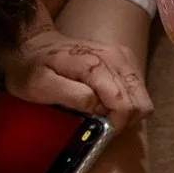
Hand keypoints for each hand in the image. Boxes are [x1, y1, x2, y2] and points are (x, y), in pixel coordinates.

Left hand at [3, 26, 150, 123]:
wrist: (32, 42)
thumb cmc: (30, 67)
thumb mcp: (39, 86)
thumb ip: (72, 96)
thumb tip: (99, 107)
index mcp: (97, 65)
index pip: (124, 104)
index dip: (116, 123)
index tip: (100, 129)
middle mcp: (117, 58)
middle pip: (141, 102)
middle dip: (124, 119)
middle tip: (102, 123)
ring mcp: (123, 57)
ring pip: (143, 97)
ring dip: (127, 111)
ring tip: (103, 113)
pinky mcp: (125, 59)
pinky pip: (138, 89)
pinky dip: (127, 102)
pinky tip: (107, 101)